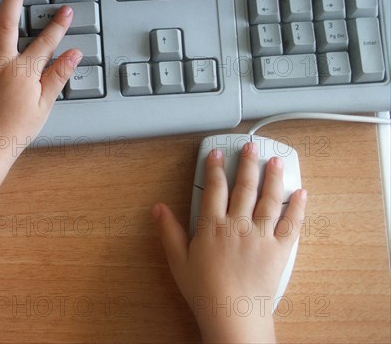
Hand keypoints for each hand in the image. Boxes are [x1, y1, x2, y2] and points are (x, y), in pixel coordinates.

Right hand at [152, 143, 306, 341]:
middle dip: (247, 163)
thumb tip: (159, 208)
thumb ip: (169, 231)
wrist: (232, 313)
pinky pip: (292, 224)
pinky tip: (301, 193)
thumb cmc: (204, 290)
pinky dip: (298, 207)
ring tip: (275, 161)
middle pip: (244, 186)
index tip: (216, 153)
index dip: (214, 167)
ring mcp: (261, 235)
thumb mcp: (178, 260)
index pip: (214, 188)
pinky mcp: (279, 249)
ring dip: (273, 177)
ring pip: (269, 199)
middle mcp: (238, 224)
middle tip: (251, 146)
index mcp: (213, 226)